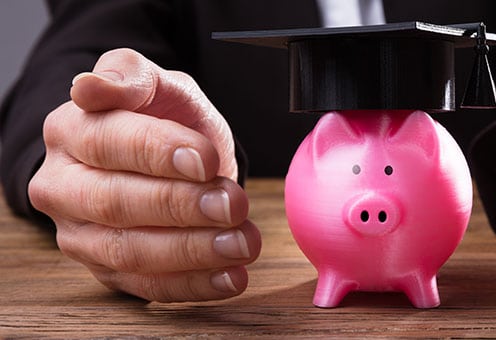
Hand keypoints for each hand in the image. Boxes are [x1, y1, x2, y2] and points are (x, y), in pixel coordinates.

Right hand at [28, 48, 260, 301]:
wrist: (168, 156)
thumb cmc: (160, 117)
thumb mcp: (156, 83)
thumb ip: (130, 74)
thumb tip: (89, 87)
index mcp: (70, 131)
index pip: (108, 143)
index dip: (158, 152)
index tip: (207, 159)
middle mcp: (63, 187)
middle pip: (115, 203)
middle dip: (181, 206)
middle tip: (233, 204)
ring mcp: (80, 235)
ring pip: (129, 251)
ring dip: (192, 251)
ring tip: (242, 243)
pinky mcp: (107, 271)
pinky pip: (147, 286)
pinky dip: (193, 285)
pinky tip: (231, 276)